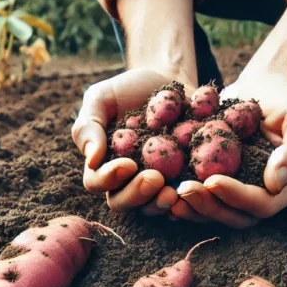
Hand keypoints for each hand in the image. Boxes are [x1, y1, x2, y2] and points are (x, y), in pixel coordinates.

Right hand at [72, 68, 195, 215]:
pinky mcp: (183, 180)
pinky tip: (198, 190)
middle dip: (138, 194)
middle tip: (154, 179)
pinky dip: (189, 199)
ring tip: (174, 191)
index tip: (127, 164)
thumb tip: (92, 159)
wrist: (168, 79)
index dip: (109, 178)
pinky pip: (184, 200)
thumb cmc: (128, 90)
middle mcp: (126, 180)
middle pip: (123, 202)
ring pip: (152, 206)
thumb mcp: (101, 98)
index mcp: (103, 163)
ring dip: (161, 203)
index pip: (97, 182)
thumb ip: (88, 125)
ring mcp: (155, 183)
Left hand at [175, 72, 286, 225]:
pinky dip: (183, 197)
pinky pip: (203, 198)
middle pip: (237, 216)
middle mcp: (266, 197)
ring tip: (167, 194)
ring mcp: (241, 193)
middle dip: (209, 206)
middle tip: (182, 190)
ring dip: (192, 207)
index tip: (212, 180)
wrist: (264, 86)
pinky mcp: (220, 183)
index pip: (263, 204)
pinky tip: (161, 189)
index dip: (237, 197)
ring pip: (216, 212)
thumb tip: (276, 182)